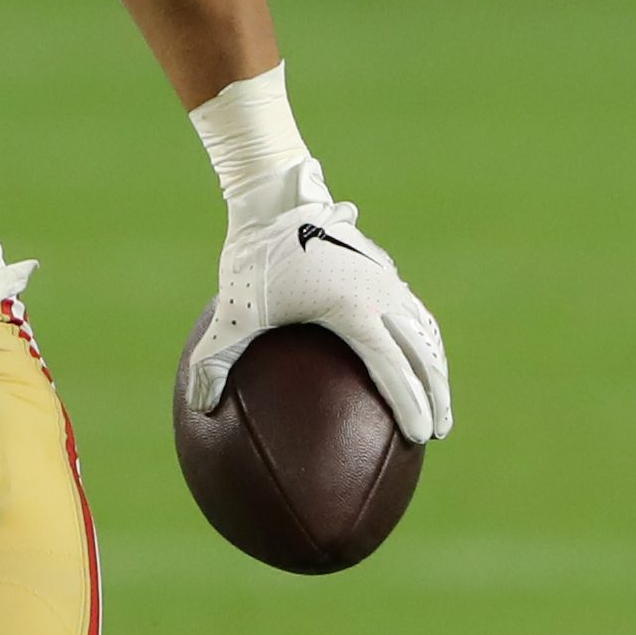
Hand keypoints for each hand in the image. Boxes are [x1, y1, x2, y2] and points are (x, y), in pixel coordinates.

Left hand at [186, 199, 451, 443]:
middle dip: (436, 397)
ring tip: (437, 403)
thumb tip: (198, 404)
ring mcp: (389, 281)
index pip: (394, 368)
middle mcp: (383, 296)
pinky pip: (416, 313)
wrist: (276, 198)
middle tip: (437, 433)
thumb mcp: (232, 309)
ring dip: (436, 370)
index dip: (410, 405)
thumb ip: (215, 358)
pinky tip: (417, 359)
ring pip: (426, 334)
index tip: (419, 436)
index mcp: (354, 310)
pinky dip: (425, 342)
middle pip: (424, 356)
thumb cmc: (254, 255)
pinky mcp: (386, 270)